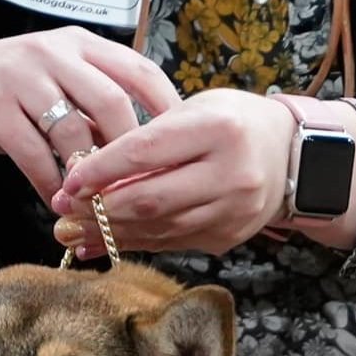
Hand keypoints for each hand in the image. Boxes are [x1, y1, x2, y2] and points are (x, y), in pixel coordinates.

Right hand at [0, 30, 181, 201]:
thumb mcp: (51, 93)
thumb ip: (92, 111)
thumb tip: (145, 151)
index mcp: (76, 44)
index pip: (140, 71)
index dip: (167, 112)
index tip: (179, 153)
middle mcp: (51, 51)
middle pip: (113, 103)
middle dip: (130, 155)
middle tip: (136, 192)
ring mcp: (19, 75)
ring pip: (74, 132)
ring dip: (89, 178)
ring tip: (97, 207)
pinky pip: (34, 155)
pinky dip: (51, 186)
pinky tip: (57, 206)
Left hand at [50, 89, 311, 256]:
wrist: (292, 156)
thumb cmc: (234, 122)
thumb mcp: (193, 111)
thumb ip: (148, 140)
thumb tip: (90, 175)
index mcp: (217, 129)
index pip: (144, 153)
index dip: (100, 171)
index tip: (67, 182)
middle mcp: (230, 174)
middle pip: (150, 200)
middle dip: (99, 210)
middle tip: (63, 213)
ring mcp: (232, 211)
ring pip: (159, 228)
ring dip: (111, 233)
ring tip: (74, 232)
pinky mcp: (228, 237)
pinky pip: (172, 243)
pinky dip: (135, 244)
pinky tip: (105, 244)